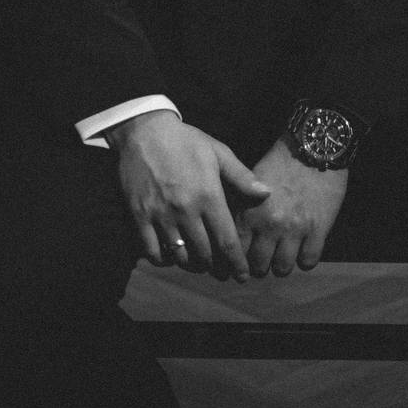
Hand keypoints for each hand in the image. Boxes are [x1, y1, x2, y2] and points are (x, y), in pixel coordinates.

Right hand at [107, 110, 270, 280]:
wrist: (145, 131)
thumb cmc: (185, 140)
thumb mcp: (217, 152)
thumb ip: (241, 176)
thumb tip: (266, 193)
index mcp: (209, 196)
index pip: (227, 241)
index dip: (236, 263)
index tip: (242, 276)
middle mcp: (186, 210)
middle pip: (205, 254)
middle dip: (216, 266)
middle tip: (220, 269)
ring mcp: (161, 215)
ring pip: (180, 256)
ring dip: (191, 264)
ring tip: (198, 262)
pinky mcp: (140, 217)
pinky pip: (152, 251)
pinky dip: (163, 260)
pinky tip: (171, 255)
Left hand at [237, 137, 347, 277]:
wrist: (315, 146)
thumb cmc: (281, 161)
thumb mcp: (253, 181)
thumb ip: (241, 205)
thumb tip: (229, 228)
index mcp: (250, 211)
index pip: (236, 250)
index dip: (238, 258)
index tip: (242, 259)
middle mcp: (270, 224)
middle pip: (259, 266)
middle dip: (260, 265)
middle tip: (264, 259)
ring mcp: (295, 229)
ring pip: (282, 268)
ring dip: (282, 265)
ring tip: (284, 256)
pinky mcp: (318, 230)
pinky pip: (308, 262)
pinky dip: (305, 259)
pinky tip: (304, 249)